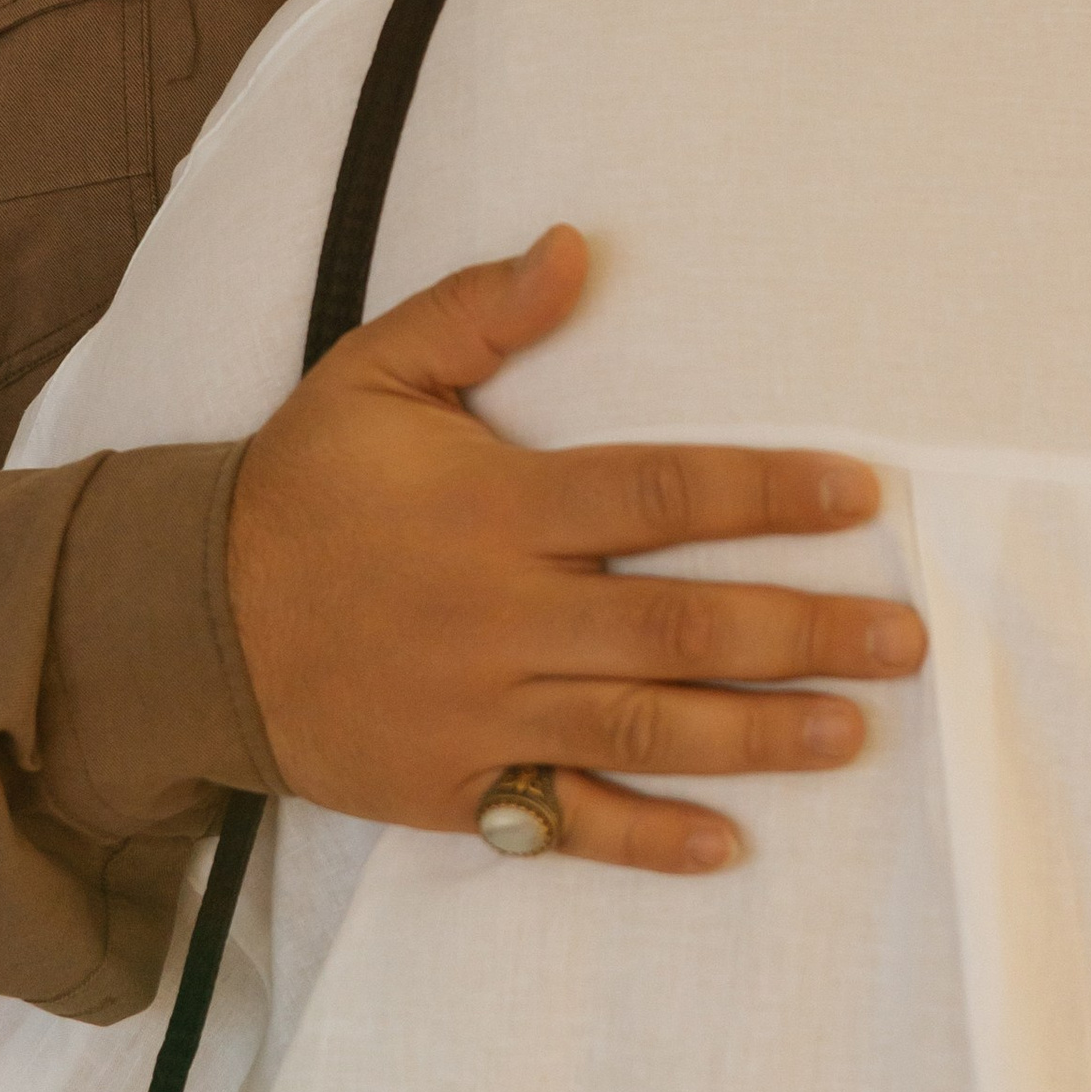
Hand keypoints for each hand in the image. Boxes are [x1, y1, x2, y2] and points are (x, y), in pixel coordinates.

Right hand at [225, 224, 917, 872]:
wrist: (186, 623)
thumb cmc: (302, 486)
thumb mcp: (373, 370)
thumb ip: (478, 312)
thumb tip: (575, 247)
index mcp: (497, 508)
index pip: (660, 494)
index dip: (766, 494)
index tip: (857, 493)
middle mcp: (504, 615)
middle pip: (682, 627)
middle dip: (806, 631)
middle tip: (905, 637)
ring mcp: (482, 712)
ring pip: (646, 729)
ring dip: (761, 734)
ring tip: (854, 731)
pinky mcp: (456, 787)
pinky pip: (566, 821)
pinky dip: (649, 839)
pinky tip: (730, 844)